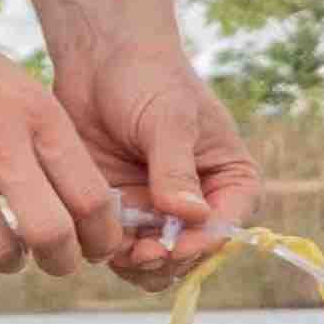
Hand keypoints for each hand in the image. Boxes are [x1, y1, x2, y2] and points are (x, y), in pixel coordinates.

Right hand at [0, 0, 141, 273]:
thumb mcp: (14, 84)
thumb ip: (42, 136)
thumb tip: (75, 194)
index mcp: (37, 115)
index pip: (90, 195)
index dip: (101, 234)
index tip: (97, 246)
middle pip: (51, 233)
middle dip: (61, 260)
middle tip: (56, 261)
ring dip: (6, 261)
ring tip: (4, 252)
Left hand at [55, 39, 257, 275]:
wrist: (97, 61)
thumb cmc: (146, 78)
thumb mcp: (168, 119)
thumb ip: (176, 168)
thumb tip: (191, 215)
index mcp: (229, 180)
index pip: (227, 225)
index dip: (202, 244)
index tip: (172, 247)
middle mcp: (198, 201)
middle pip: (191, 253)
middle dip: (166, 259)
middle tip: (137, 254)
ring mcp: (159, 210)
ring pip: (155, 260)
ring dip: (136, 262)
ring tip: (116, 248)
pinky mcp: (122, 211)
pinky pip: (120, 248)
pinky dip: (108, 249)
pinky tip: (95, 235)